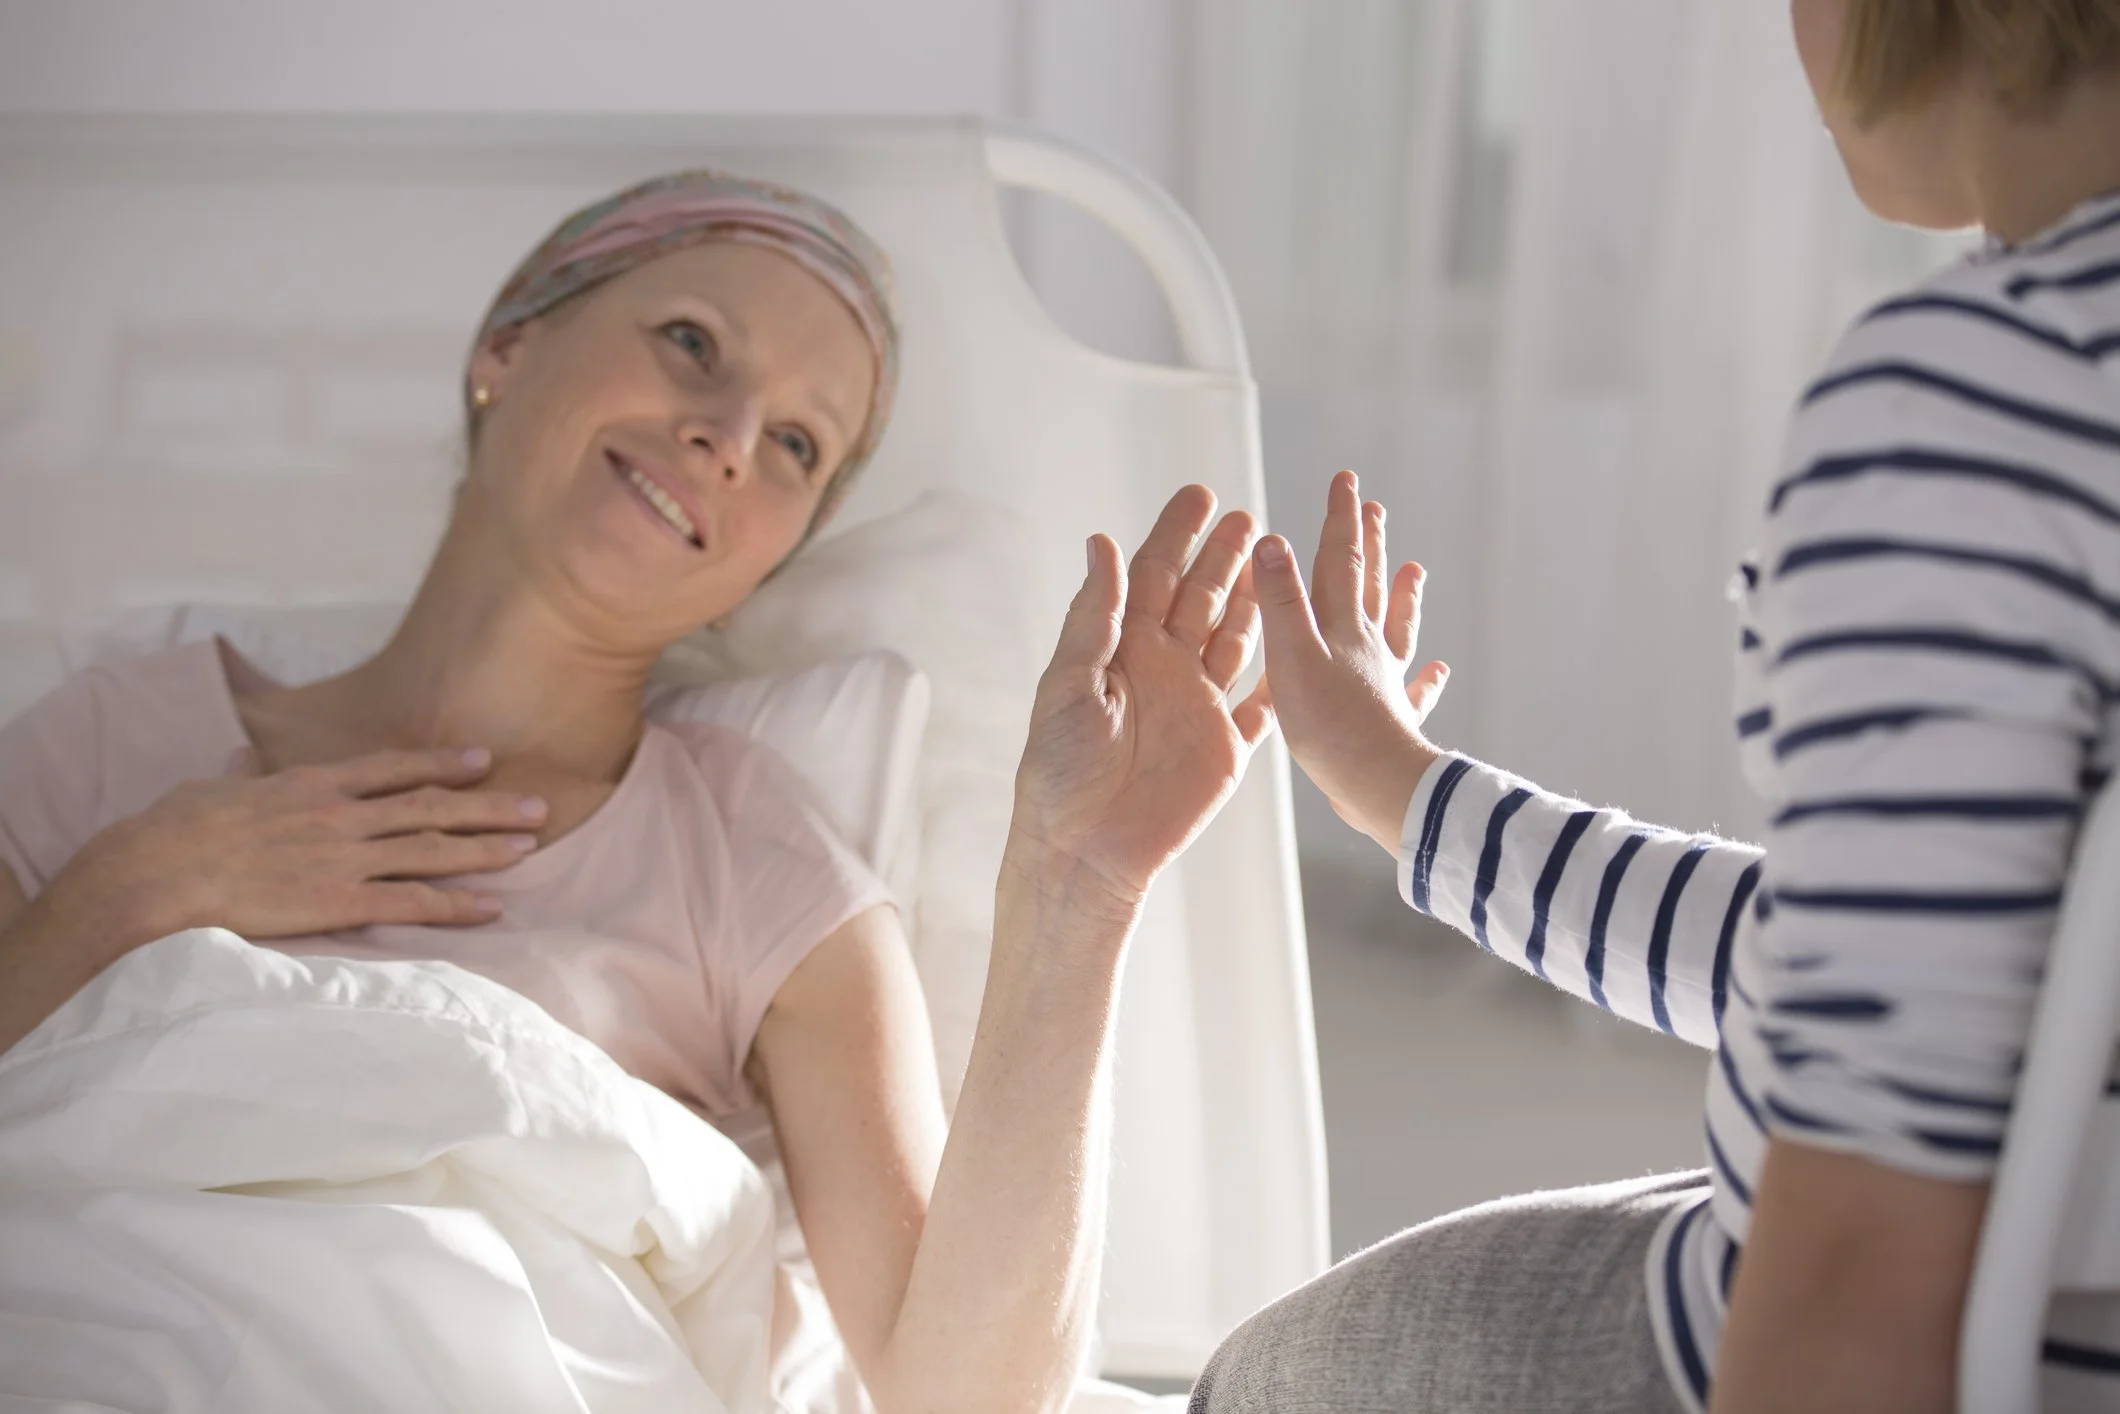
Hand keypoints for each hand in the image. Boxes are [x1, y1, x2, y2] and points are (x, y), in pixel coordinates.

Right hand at [58, 746, 545, 947]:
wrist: (151, 875)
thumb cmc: (167, 835)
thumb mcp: (208, 790)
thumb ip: (241, 780)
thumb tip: (242, 766)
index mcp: (308, 785)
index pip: (389, 770)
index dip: (439, 764)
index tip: (481, 759)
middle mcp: (338, 815)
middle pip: (429, 806)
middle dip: (487, 806)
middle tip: (537, 804)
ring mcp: (343, 858)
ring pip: (432, 850)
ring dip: (486, 848)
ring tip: (530, 846)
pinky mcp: (339, 901)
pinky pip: (413, 903)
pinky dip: (457, 904)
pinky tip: (491, 906)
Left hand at [1009, 485, 1272, 906]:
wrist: (1084, 852)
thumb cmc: (1059, 773)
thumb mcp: (1067, 686)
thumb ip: (1095, 617)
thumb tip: (1102, 543)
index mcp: (1122, 651)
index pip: (1154, 577)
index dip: (1177, 535)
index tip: (1201, 495)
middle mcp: (1163, 671)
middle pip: (1200, 598)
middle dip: (1224, 556)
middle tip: (1249, 518)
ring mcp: (1198, 707)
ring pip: (1234, 638)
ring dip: (1254, 600)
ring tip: (1275, 558)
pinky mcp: (1227, 749)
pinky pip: (1263, 708)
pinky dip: (1282, 680)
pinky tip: (1302, 648)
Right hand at [1247, 469, 1449, 852]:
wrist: (1379, 786)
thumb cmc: (1331, 726)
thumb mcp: (1292, 658)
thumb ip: (1281, 602)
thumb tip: (1271, 542)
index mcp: (1342, 629)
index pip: (1340, 561)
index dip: (1341, 519)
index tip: (1346, 480)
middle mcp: (1368, 648)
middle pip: (1369, 585)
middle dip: (1369, 544)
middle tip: (1374, 507)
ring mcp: (1385, 684)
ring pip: (1395, 629)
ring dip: (1402, 597)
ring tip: (1414, 569)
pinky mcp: (1394, 721)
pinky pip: (1414, 691)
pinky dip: (1427, 678)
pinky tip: (1440, 669)